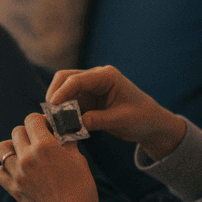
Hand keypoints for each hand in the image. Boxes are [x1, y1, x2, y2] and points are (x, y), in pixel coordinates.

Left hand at [0, 113, 102, 201]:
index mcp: (45, 146)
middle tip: (38, 140)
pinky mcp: (13, 189)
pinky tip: (17, 170)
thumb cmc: (81, 190)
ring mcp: (17, 174)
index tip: (46, 127)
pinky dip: (5, 168)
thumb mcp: (79, 160)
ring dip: (13, 147)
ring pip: (2, 149)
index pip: (31, 119)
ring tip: (24, 153)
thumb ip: (66, 142)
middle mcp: (27, 157)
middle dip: (28, 132)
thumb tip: (62, 132)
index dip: (39, 120)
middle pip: (16, 131)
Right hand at [46, 65, 186, 160]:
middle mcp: (95, 78)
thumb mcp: (121, 120)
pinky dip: (63, 112)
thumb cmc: (141, 118)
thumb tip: (74, 123)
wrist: (151, 124)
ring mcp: (89, 88)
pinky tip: (62, 126)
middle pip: (64, 78)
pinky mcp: (86, 100)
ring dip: (57, 105)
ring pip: (63, 90)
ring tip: (55, 123)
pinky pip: (68, 103)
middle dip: (55, 95)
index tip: (52, 107)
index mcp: (107, 76)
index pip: (77, 79)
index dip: (61, 92)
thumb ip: (97, 120)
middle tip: (50, 115)